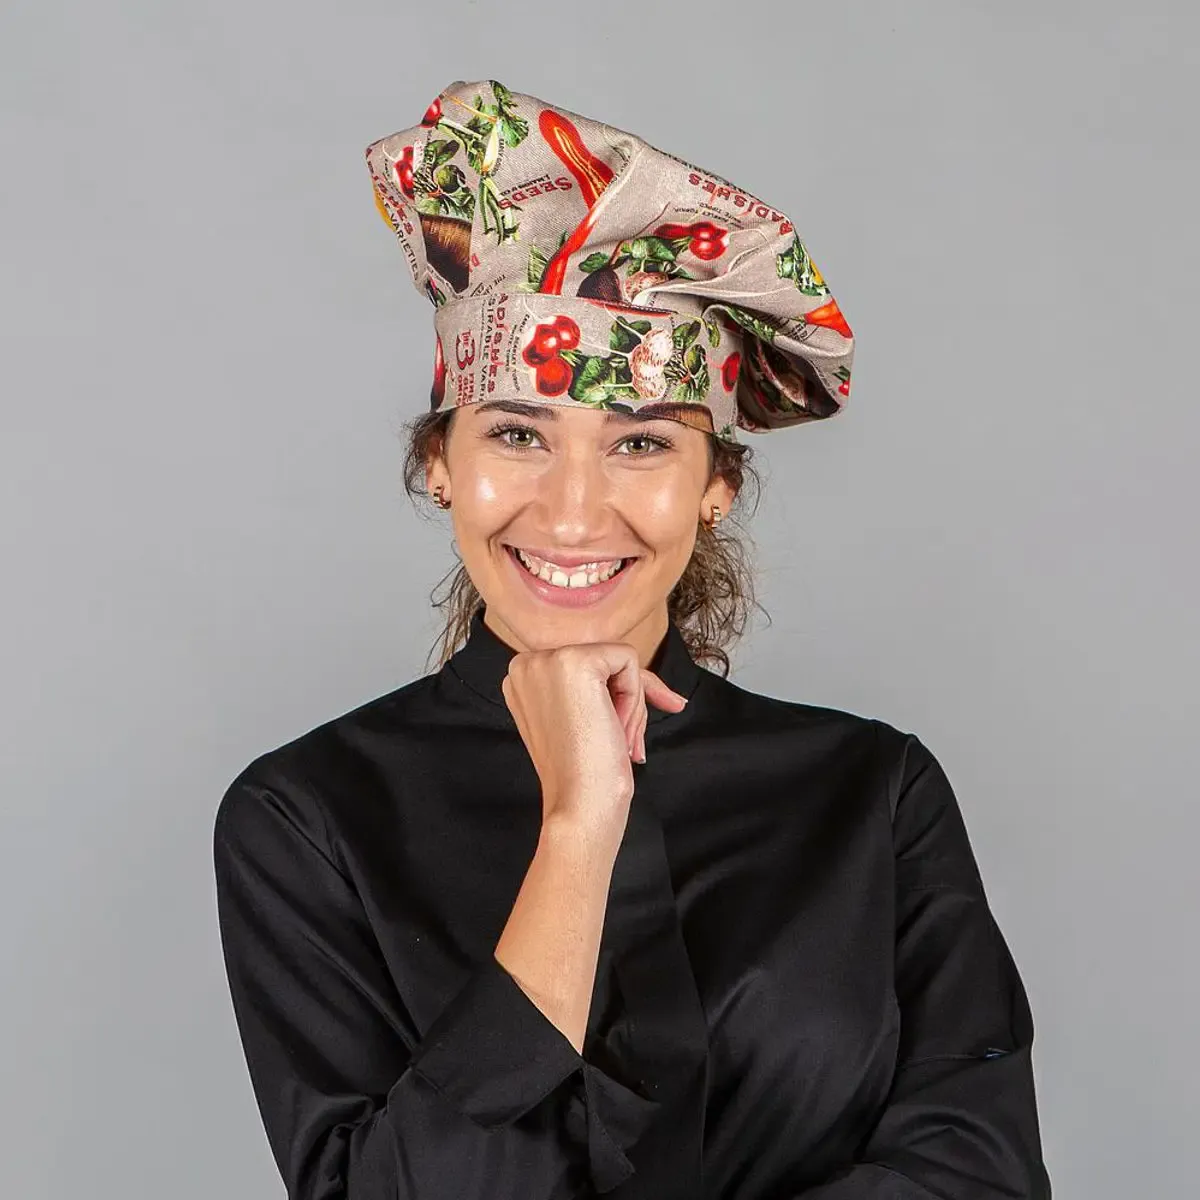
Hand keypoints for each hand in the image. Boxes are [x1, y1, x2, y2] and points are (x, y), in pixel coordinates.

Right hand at [501, 639, 688, 835]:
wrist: (579, 805)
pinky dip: (635, 696)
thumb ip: (601, 690)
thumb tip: (669, 695)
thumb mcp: (583, 719)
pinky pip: (629, 660)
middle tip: (620, 743)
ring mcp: (546, 660)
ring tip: (617, 739)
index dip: (613, 699)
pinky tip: (615, 726)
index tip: (616, 734)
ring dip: (631, 704)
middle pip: (604, 660)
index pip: (587, 668)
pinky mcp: (574, 662)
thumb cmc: (584, 774)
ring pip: (619, 660)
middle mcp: (526, 663)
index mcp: (523, 679)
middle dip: (626, 703)